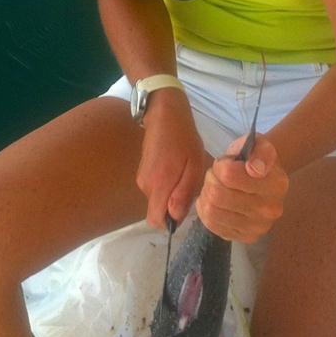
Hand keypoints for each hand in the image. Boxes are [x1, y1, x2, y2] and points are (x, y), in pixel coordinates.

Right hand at [135, 88, 206, 228]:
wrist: (164, 114)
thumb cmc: (183, 138)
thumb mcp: (193, 165)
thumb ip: (184, 192)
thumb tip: (175, 217)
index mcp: (159, 185)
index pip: (156, 220)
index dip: (170, 221)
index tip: (184, 208)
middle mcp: (146, 186)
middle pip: (158, 210)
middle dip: (173, 205)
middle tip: (189, 185)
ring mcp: (142, 179)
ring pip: (157, 199)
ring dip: (171, 193)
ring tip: (184, 173)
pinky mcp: (142, 172)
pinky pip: (155, 188)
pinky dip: (166, 184)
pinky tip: (176, 167)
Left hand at [195, 133, 288, 242]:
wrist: (261, 179)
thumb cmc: (255, 159)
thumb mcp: (258, 144)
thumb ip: (259, 151)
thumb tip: (255, 168)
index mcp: (276, 184)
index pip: (229, 175)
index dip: (220, 166)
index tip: (225, 163)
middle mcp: (271, 210)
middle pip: (217, 195)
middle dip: (211, 180)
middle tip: (217, 175)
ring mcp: (259, 227)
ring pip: (212, 211)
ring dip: (206, 195)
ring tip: (215, 188)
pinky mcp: (246, 238)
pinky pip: (212, 225)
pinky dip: (206, 210)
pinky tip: (214, 202)